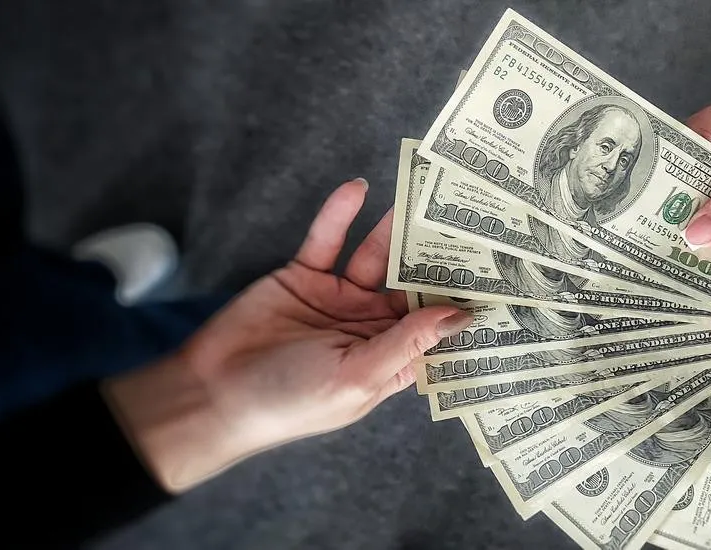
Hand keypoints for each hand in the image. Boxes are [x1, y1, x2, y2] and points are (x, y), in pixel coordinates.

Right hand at [104, 179, 472, 491]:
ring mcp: (339, 297)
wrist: (210, 392)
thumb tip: (460, 315)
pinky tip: (358, 188)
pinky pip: (328, 239)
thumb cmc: (289, 402)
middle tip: (470, 215)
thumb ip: (407, 342)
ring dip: (394, 227)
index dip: (465, 301)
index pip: (438, 325)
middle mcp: (372, 326)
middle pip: (413, 282)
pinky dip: (341, 215)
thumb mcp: (357, 378)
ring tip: (422, 192)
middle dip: (438, 254)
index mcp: (392, 359)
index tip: (499, 273)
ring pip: (376, 255)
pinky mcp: (304, 275)